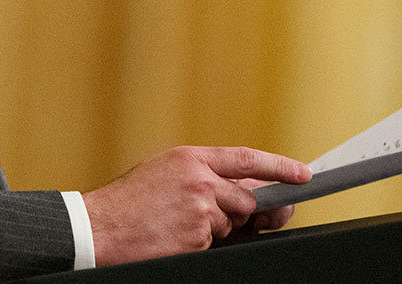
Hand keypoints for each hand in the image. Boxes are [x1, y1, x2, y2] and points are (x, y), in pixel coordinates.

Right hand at [81, 145, 310, 264]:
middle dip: (238, 212)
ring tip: (175, 223)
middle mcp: (199, 179)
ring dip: (212, 229)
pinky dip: (198, 243)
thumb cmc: (127, 204)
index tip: (302, 175)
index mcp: (190, 158)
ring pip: (230, 223)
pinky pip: (213, 243)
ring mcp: (200, 208)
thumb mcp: (163, 174)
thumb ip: (202, 176)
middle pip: (245, 198)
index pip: (248, 159)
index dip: (280, 167)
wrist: (99, 227)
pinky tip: (172, 236)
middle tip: (209, 216)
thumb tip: (240, 190)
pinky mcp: (197, 236)